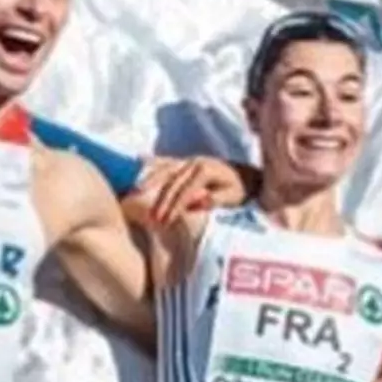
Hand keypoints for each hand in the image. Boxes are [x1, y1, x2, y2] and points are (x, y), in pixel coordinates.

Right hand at [135, 157, 250, 225]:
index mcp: (206, 170)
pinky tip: (139, 161)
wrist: (247, 176)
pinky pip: (166, 162)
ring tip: (134, 193)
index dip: (174, 206)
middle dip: (161, 200)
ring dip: (149, 181)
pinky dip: (153, 164)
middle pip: (172, 182)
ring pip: (165, 169)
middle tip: (152, 218)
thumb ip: (217, 199)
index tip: (165, 221)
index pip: (185, 191)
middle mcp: (195, 162)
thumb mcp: (234, 197)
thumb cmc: (241, 190)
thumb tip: (198, 203)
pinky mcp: (186, 161)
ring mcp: (189, 160)